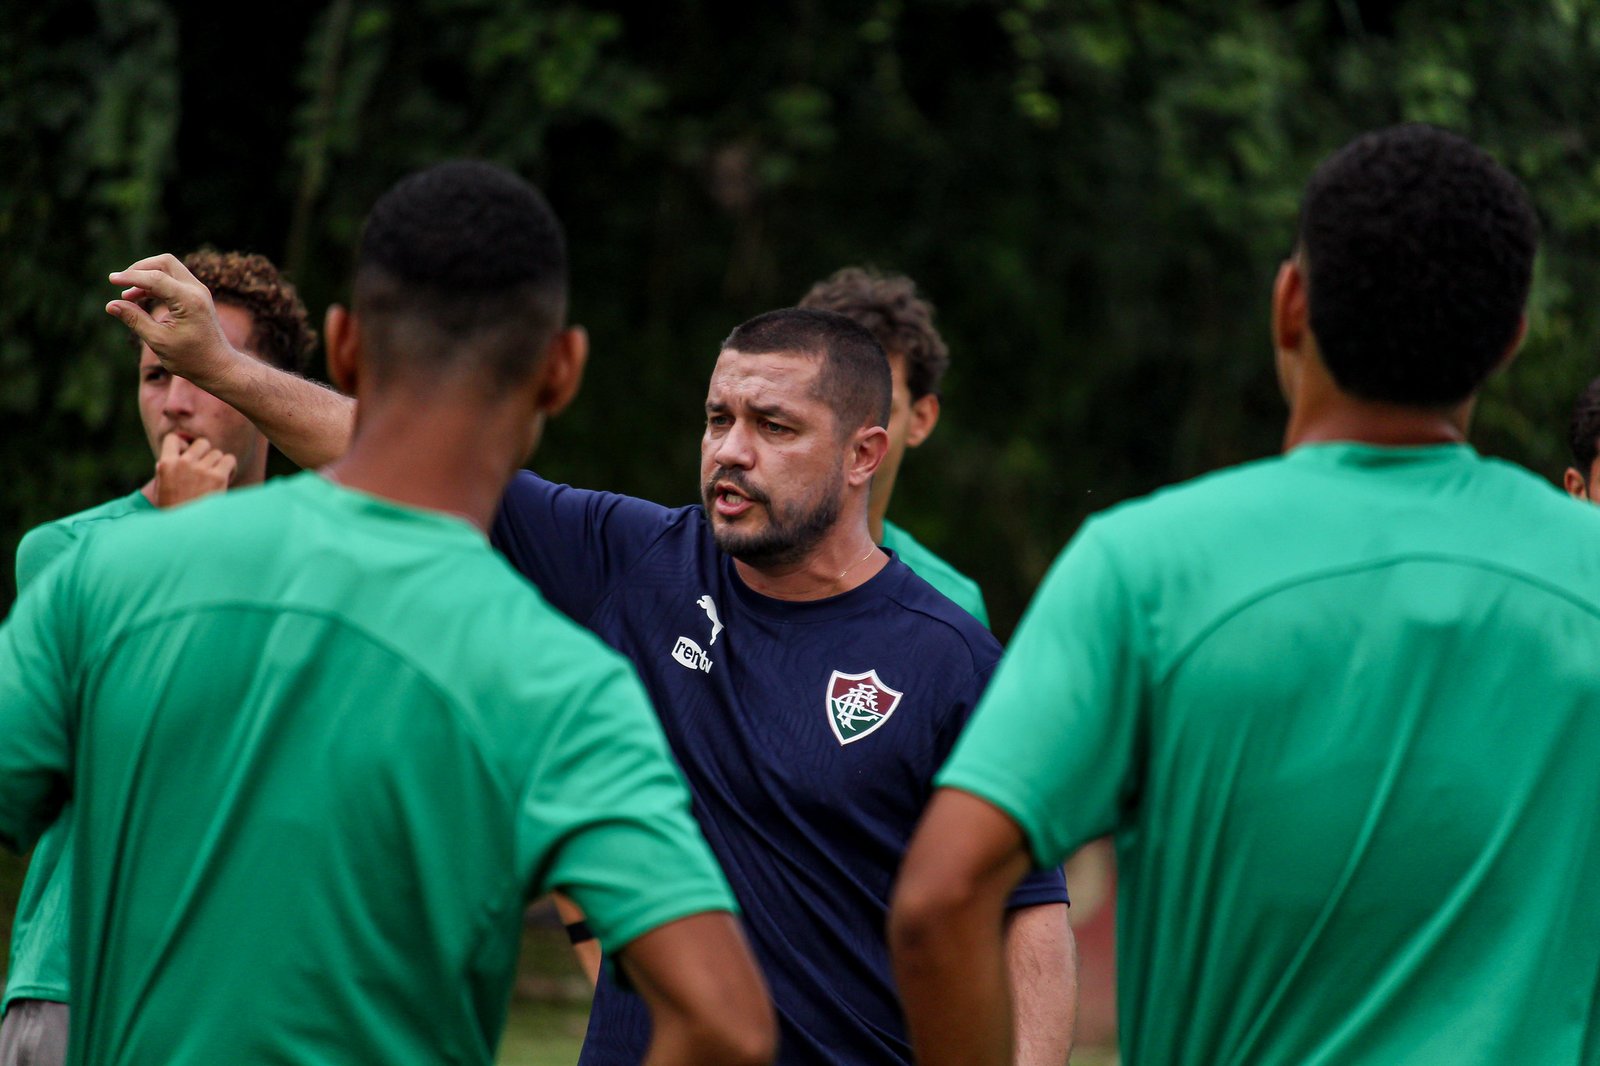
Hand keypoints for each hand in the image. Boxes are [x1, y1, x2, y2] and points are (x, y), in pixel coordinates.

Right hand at [106, 254, 243, 390]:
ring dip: (146, 277)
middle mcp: (196, 290)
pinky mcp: (197, 296)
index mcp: (189, 301)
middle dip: (140, 268)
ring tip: (127, 296)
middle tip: (122, 282)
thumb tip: (111, 305)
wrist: (218, 366)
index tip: (111, 280)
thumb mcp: (158, 340)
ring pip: (169, 269)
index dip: (131, 277)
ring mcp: (199, 292)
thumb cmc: (191, 358)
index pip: (155, 278)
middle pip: (164, 263)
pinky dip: (155, 284)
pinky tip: (139, 298)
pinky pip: (173, 280)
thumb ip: (134, 319)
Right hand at [153, 434, 234, 507]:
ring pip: (217, 453)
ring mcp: (201, 469)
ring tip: (215, 479)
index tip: (188, 456)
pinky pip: (229, 460)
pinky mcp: (218, 477)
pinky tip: (226, 480)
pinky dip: (230, 468)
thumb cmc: (175, 510)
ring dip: (218, 464)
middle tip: (206, 469)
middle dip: (205, 454)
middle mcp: (183, 463)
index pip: (173, 439)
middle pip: (202, 443)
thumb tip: (168, 457)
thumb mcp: (161, 489)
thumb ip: (165, 471)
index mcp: (165, 464)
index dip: (183, 445)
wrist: (188, 530)